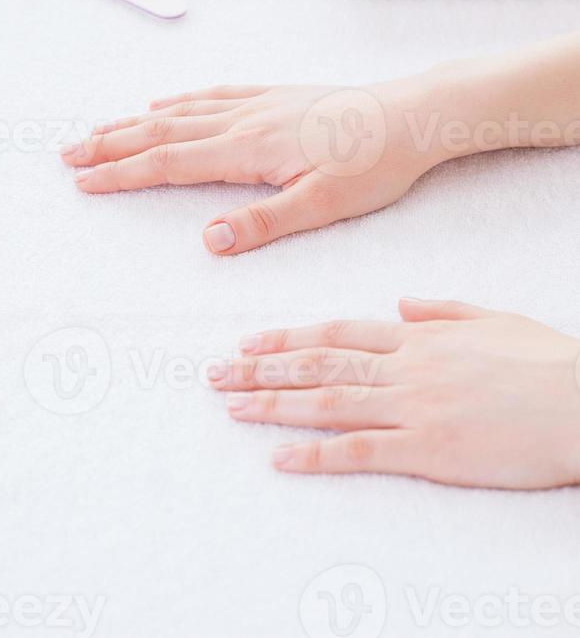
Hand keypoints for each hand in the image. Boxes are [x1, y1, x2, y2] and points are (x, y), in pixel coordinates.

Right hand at [60, 79, 439, 254]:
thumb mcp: (324, 205)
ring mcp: (259, 103)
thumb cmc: (375, 164)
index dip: (122, 173)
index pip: (170, 162)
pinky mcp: (277, 95)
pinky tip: (165, 100)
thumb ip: (264, 223)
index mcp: (249, 150)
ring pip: (181, 109)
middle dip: (111, 143)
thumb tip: (208, 241)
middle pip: (162, 130)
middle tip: (67, 152)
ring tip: (99, 128)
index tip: (83, 180)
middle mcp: (245, 120)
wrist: (414, 116)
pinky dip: (181, 98)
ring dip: (134, 120)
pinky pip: (215, 93)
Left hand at [208, 298, 579, 487]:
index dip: (288, 336)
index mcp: (419, 337)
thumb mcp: (492, 319)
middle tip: (216, 374)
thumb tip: (402, 303)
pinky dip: (316, 454)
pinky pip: (360, 451)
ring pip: (329, 402)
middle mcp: (405, 367)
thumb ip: (442, 311)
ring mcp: (413, 408)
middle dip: (263, 368)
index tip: (249, 341)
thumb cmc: (545, 361)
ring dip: (275, 404)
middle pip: (320, 364)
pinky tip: (280, 458)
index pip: (338, 333)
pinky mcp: (428, 451)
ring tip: (232, 407)